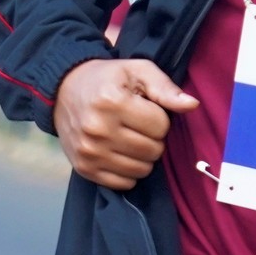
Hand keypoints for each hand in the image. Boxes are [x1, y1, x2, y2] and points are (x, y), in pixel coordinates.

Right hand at [53, 59, 198, 190]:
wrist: (64, 90)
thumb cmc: (108, 79)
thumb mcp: (137, 71)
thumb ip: (166, 88)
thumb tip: (192, 105)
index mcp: (112, 102)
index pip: (161, 126)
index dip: (159, 118)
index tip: (145, 110)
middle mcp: (98, 129)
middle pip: (152, 151)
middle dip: (153, 139)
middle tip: (138, 126)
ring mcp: (89, 152)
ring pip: (141, 170)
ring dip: (143, 157)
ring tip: (130, 138)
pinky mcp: (84, 168)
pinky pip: (123, 183)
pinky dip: (128, 172)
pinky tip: (120, 153)